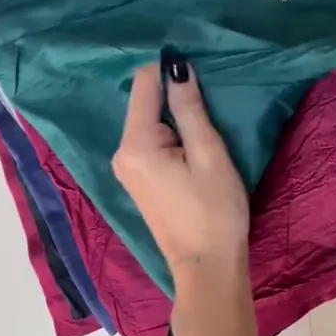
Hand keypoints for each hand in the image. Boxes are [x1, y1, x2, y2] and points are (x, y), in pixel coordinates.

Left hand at [112, 52, 248, 282]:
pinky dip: (171, 136)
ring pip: (150, 122)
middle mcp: (121, 152)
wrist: (208, 267)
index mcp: (135, 144)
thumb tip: (176, 67)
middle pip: (145, 103)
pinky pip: (151, 142)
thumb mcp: (208, 153)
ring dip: (176, 119)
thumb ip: (189, 108)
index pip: (143, 83)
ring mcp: (127, 168)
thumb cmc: (214, 210)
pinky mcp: (138, 179)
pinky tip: (193, 149)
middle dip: (175, 98)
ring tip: (206, 132)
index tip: (201, 75)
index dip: (170, 72)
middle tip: (211, 109)